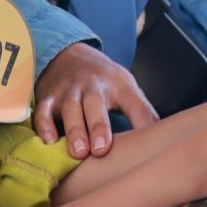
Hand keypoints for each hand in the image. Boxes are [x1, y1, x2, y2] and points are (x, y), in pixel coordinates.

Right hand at [33, 42, 157, 158]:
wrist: (70, 54)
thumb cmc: (105, 81)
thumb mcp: (128, 89)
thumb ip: (143, 114)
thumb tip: (163, 140)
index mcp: (118, 85)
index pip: (134, 103)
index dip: (141, 121)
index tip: (144, 141)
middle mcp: (92, 85)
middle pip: (95, 104)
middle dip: (98, 126)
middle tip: (100, 150)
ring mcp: (69, 90)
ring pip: (70, 108)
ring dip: (73, 129)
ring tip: (78, 152)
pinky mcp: (48, 97)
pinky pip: (43, 110)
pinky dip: (44, 125)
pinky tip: (48, 142)